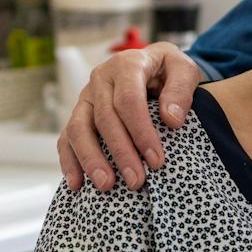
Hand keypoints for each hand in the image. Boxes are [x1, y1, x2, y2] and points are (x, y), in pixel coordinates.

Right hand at [56, 42, 203, 191]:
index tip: (156, 161)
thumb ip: (181, 90)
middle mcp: (101, 79)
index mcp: (126, 65)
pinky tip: (77, 184)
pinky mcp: (79, 114)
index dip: (141, 132)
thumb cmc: (169, 71)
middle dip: (120, 152)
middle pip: (104, 118)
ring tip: (106, 186)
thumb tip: (171, 119)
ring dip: (91, 159)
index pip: (128, 100)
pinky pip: (67, 138)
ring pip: (78, 128)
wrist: (154, 65)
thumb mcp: (185, 70)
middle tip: (136, 181)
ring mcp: (86, 97)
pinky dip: (69, 161)